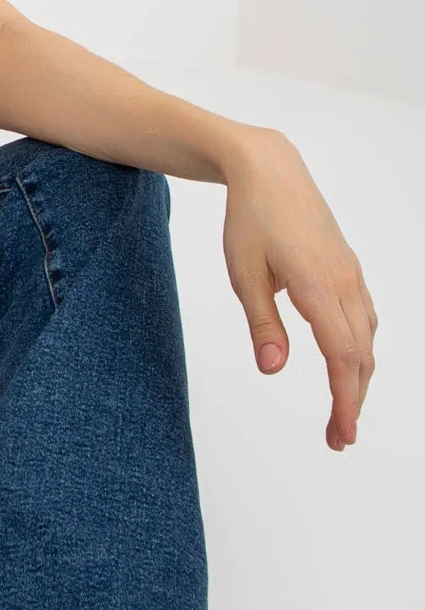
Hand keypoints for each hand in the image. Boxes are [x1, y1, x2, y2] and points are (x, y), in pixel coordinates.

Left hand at [221, 128, 376, 450]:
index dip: (345, 400)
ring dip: (358, 378)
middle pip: (360, 355)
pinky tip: (349, 364)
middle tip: (338, 439)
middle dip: (353, 401)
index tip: (341, 432)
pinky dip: (360, 349)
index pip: (342, 357)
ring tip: (342, 412)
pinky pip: (364, 317)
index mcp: (319, 287)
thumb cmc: (250, 220)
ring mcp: (351, 275)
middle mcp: (344, 283)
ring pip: (366, 338)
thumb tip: (273, 370)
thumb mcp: (243, 275)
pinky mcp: (347, 269)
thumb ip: (262, 324)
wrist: (269, 171)